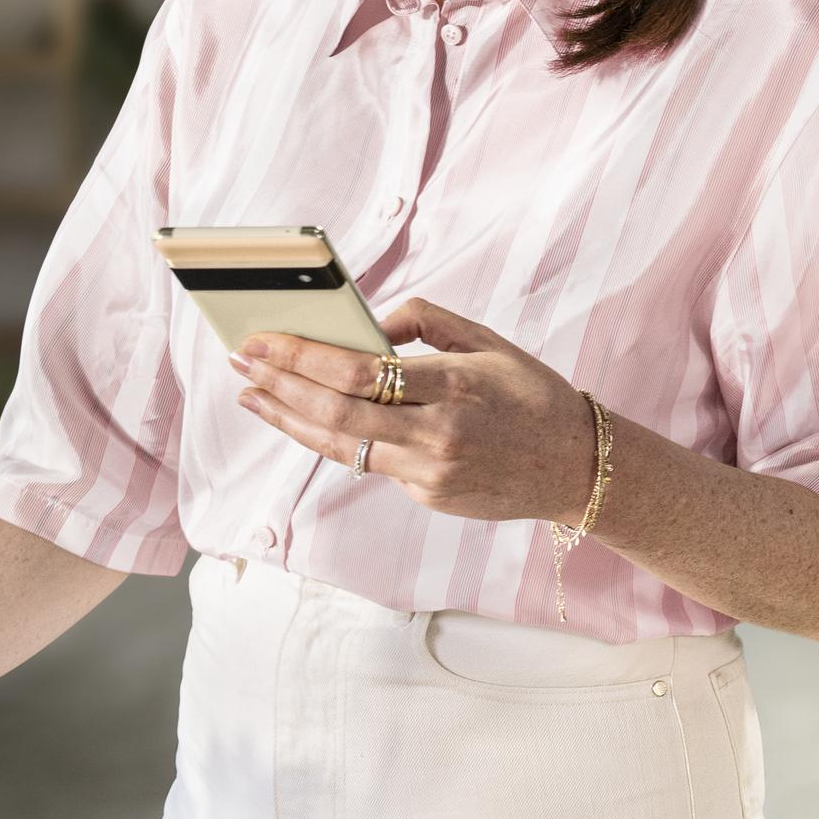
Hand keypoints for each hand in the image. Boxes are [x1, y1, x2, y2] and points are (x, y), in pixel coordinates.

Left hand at [227, 294, 597, 523]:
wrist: (577, 466)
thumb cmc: (530, 393)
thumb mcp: (487, 340)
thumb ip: (424, 322)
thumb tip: (366, 328)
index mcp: (454, 385)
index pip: (358, 372)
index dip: (300, 357)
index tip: (261, 341)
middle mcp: (438, 434)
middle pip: (335, 414)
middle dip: (279, 386)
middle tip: (241, 364)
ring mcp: (429, 473)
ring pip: (340, 446)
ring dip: (288, 418)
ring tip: (253, 395)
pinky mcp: (427, 497)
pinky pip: (368, 463)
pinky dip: (331, 439)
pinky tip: (301, 419)